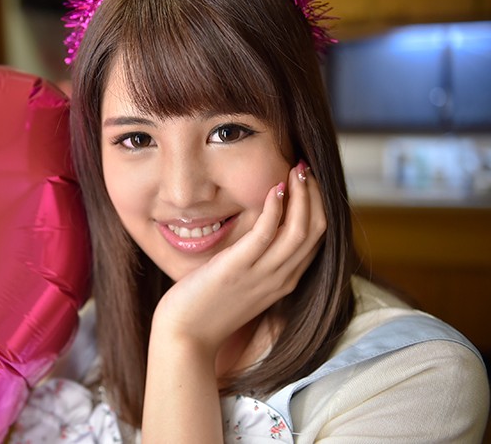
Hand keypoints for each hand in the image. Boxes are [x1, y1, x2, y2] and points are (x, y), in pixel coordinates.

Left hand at [141, 161, 325, 442]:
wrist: (186, 336)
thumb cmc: (207, 306)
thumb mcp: (241, 280)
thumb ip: (255, 259)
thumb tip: (259, 226)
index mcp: (284, 280)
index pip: (316, 239)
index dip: (318, 207)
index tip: (310, 182)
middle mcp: (280, 278)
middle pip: (316, 231)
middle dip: (315, 196)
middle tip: (305, 168)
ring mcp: (262, 275)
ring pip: (300, 231)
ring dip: (302, 196)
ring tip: (296, 169)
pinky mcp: (238, 269)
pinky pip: (266, 235)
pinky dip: (276, 209)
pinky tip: (275, 188)